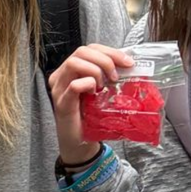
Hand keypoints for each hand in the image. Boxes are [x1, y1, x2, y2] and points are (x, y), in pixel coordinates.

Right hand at [46, 44, 134, 167]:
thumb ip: (109, 77)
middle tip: (117, 76)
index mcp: (71, 70)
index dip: (110, 51)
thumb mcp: (102, 92)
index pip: (89, 48)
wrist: (80, 142)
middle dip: (105, 59)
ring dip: (95, 70)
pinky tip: (94, 93)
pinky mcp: (61, 102)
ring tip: (104, 85)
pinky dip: (87, 84)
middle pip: (81, 51)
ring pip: (74, 63)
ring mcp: (59, 88)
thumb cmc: (90, 117)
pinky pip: (73, 85)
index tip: (128, 62)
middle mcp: (62, 75)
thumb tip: (131, 66)